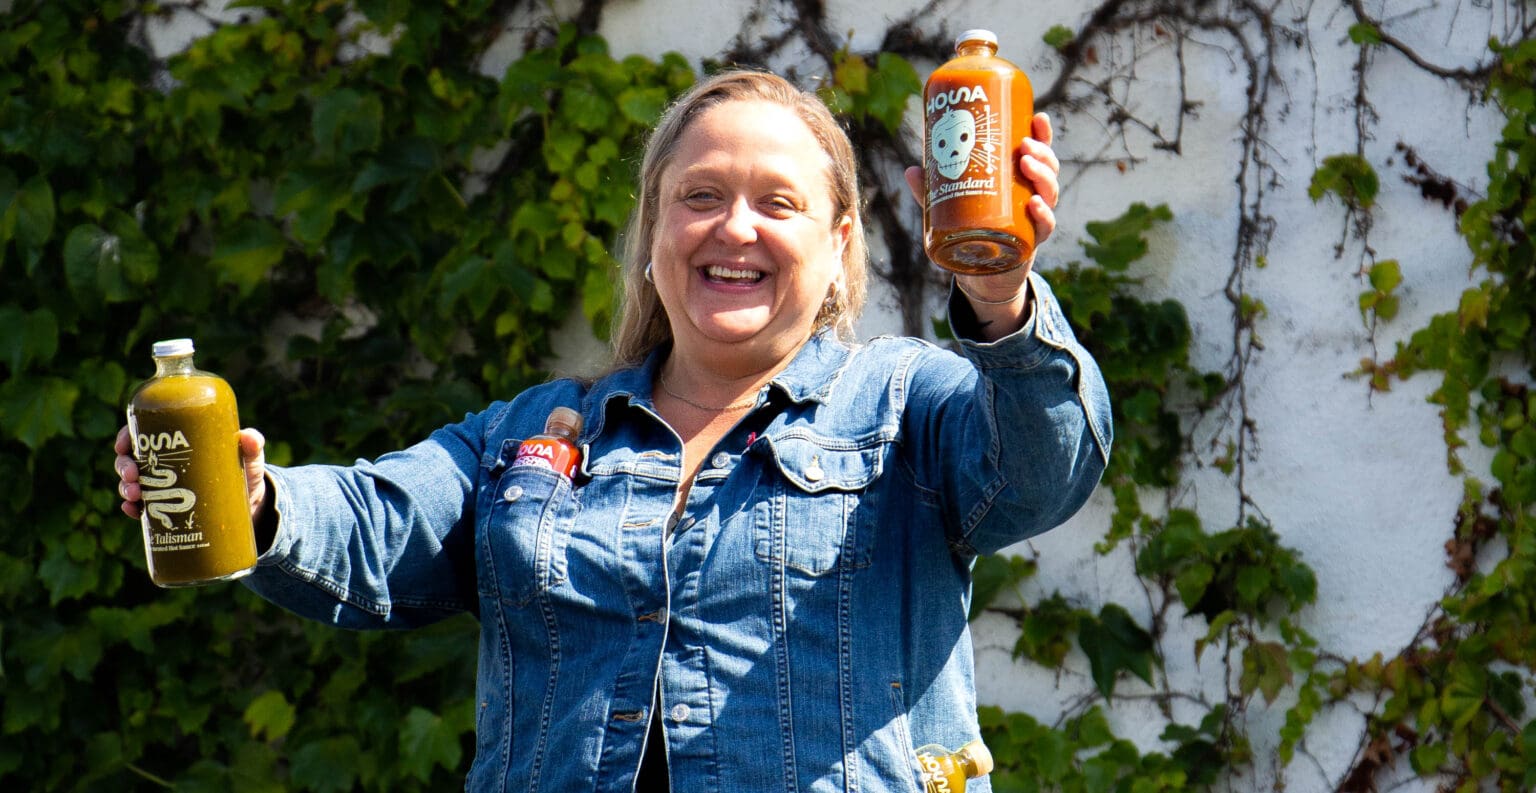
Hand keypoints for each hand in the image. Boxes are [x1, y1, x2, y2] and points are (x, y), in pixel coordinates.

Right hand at [115, 425, 269, 522]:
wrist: (251, 507)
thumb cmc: (246, 473)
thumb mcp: (249, 459)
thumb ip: (252, 447)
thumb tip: (250, 438)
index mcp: (178, 444)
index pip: (143, 434)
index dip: (126, 437)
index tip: (123, 445)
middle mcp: (165, 464)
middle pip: (132, 459)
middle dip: (124, 466)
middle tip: (133, 474)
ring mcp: (163, 487)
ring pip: (132, 483)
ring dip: (125, 487)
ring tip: (134, 495)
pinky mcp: (166, 509)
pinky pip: (141, 508)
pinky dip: (132, 509)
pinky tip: (132, 511)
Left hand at [905, 112, 1061, 306]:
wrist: (985, 274)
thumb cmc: (973, 231)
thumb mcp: (952, 208)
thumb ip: (933, 192)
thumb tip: (911, 170)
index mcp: (1019, 181)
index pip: (1038, 152)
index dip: (1042, 134)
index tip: (1039, 116)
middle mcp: (1033, 196)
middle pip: (1048, 169)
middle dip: (1041, 153)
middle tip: (1024, 145)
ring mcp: (1035, 219)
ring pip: (1050, 193)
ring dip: (1043, 176)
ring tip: (1027, 165)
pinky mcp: (1032, 242)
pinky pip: (1045, 227)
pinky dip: (1042, 215)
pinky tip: (1034, 203)